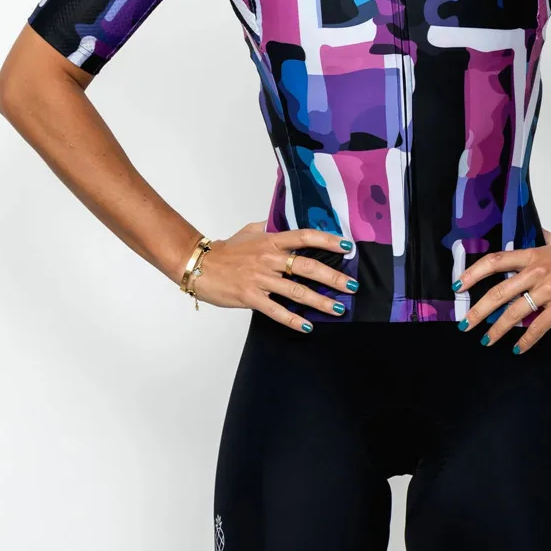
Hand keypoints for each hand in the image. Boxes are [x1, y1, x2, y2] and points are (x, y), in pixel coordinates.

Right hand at [182, 221, 356, 330]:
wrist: (198, 265)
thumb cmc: (226, 250)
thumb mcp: (250, 231)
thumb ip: (271, 228)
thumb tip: (289, 224)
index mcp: (271, 240)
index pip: (304, 236)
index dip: (327, 240)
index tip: (348, 247)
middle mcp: (269, 258)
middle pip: (308, 266)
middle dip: (333, 277)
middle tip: (352, 286)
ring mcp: (260, 279)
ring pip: (296, 291)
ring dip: (320, 301)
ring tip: (338, 308)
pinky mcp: (250, 297)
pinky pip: (276, 310)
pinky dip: (293, 320)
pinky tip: (307, 326)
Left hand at [454, 229, 550, 353]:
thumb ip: (543, 237)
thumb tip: (535, 231)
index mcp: (532, 256)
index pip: (495, 262)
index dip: (474, 273)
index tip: (460, 285)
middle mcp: (536, 272)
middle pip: (499, 292)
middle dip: (479, 309)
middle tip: (466, 322)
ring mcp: (549, 289)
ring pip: (516, 311)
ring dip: (498, 328)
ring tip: (486, 340)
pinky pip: (539, 325)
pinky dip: (527, 339)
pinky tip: (517, 348)